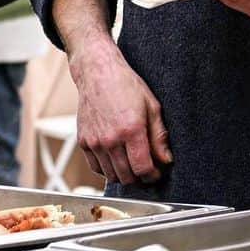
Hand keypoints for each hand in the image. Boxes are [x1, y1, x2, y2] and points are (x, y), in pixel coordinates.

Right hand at [69, 45, 171, 184]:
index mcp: (131, 130)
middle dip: (139, 178)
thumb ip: (159, 136)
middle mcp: (111, 139)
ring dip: (123, 176)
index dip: (152, 176)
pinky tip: (116, 160)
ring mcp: (95, 142)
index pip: (143, 169)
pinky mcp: (83, 142)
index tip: (156, 173)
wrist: (98, 72)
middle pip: (127, 177)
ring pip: (111, 176)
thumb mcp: (151, 106)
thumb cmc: (125, 85)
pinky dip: (107, 170)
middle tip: (146, 170)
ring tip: (132, 165)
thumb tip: (166, 159)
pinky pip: (96, 168)